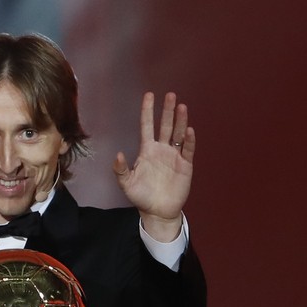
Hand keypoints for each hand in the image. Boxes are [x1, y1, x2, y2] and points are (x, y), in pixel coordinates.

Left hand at [112, 92, 194, 241]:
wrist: (157, 211)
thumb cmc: (141, 196)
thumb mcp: (126, 183)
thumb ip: (121, 169)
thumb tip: (117, 154)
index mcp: (147, 150)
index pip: (147, 126)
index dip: (148, 111)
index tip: (149, 95)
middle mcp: (161, 149)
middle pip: (165, 125)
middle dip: (167, 110)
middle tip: (170, 95)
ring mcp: (174, 156)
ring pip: (178, 134)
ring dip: (180, 121)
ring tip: (181, 107)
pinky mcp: (185, 165)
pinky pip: (188, 150)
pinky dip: (189, 140)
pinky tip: (189, 130)